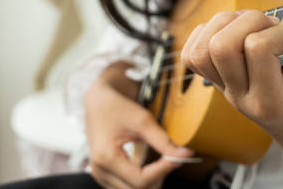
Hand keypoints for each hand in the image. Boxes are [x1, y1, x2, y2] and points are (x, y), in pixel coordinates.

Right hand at [84, 63, 193, 188]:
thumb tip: (184, 154)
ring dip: (151, 180)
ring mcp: (100, 175)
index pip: (141, 180)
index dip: (163, 171)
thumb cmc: (116, 106)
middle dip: (159, 176)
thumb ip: (163, 140)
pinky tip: (149, 165)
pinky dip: (142, 180)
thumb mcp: (142, 120)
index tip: (179, 158)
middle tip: (172, 158)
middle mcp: (100, 171)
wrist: (99, 101)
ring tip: (161, 161)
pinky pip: (126, 187)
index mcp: (106, 158)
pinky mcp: (104, 175)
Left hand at [180, 9, 282, 155]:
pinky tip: (233, 30)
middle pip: (222, 46)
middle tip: (272, 24)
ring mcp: (223, 90)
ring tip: (252, 24)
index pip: (258, 50)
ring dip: (227, 23)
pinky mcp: (214, 81)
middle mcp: (240, 97)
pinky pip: (192, 54)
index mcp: (271, 102)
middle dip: (250, 21)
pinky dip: (207, 33)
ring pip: (203, 48)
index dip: (279, 28)